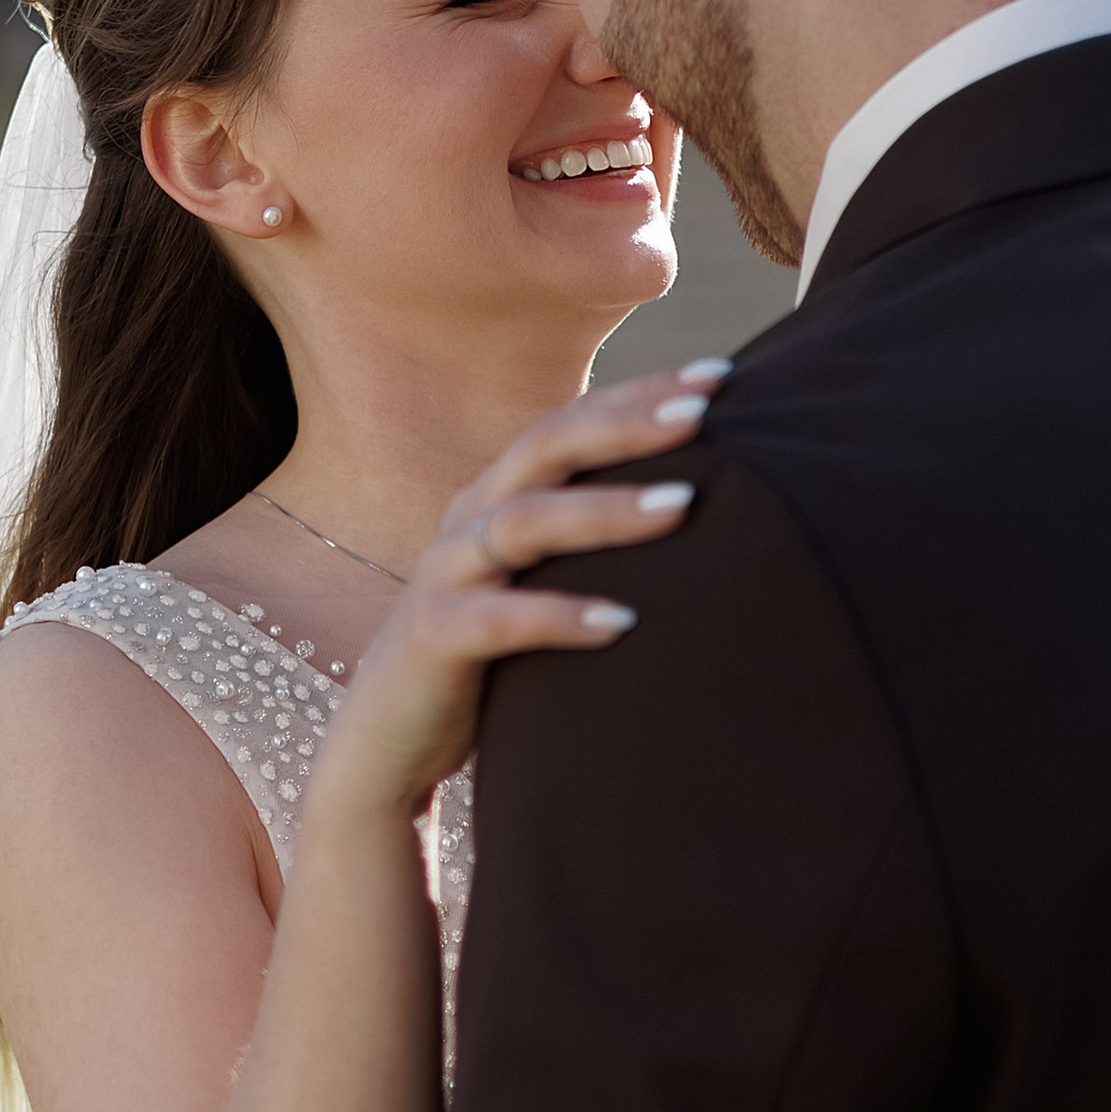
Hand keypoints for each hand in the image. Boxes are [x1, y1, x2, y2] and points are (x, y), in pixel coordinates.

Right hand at [309, 363, 724, 822]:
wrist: (389, 735)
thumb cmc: (490, 655)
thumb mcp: (541, 580)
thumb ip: (592, 543)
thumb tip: (701, 514)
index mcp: (500, 492)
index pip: (573, 420)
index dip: (641, 393)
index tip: (721, 376)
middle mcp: (471, 516)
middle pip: (548, 445)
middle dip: (626, 425)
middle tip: (702, 413)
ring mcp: (447, 572)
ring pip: (525, 521)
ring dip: (606, 511)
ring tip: (682, 507)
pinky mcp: (435, 636)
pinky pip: (500, 619)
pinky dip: (562, 615)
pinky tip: (623, 622)